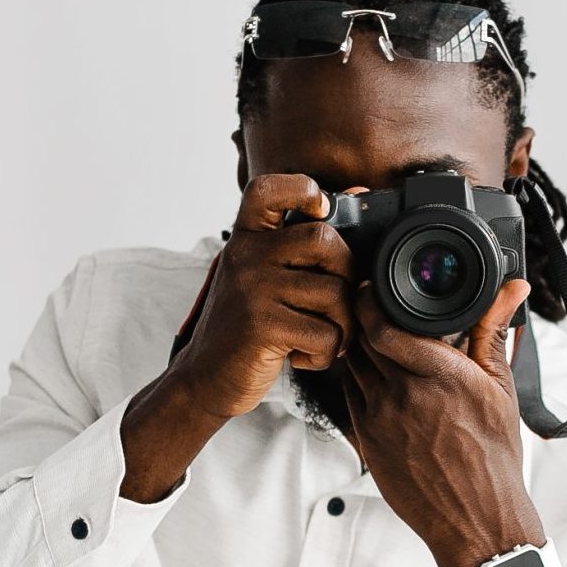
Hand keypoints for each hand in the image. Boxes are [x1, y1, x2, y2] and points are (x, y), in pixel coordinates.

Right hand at [170, 174, 354, 419]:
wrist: (205, 378)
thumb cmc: (246, 326)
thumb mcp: (262, 277)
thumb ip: (301, 242)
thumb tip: (360, 190)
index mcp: (246, 238)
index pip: (267, 189)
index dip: (301, 189)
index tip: (321, 210)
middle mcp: (246, 256)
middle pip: (325, 240)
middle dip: (346, 275)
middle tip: (334, 303)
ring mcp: (253, 289)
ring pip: (334, 294)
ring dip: (341, 326)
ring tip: (319, 337)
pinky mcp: (262, 326)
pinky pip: (326, 333)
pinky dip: (326, 354)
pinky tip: (303, 356)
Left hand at [339, 276, 544, 566]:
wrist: (475, 517)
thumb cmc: (492, 456)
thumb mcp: (499, 388)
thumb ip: (493, 331)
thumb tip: (512, 288)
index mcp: (439, 375)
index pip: (383, 325)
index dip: (370, 299)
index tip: (373, 286)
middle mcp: (404, 394)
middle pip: (362, 338)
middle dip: (363, 317)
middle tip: (372, 304)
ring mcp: (379, 418)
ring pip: (352, 364)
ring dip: (358, 345)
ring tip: (376, 338)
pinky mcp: (365, 439)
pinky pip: (349, 393)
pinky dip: (357, 376)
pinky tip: (375, 373)